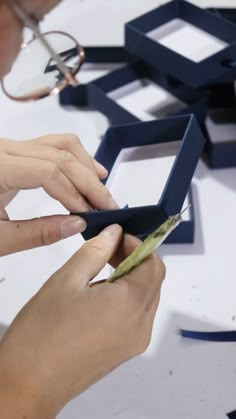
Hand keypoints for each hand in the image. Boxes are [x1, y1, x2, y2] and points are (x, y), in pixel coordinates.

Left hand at [0, 134, 117, 254]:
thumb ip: (38, 232)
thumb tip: (79, 224)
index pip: (49, 172)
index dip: (75, 194)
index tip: (91, 216)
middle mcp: (4, 149)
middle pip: (60, 155)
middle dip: (88, 181)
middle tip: (108, 206)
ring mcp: (9, 147)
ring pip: (59, 144)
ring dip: (85, 165)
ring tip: (102, 189)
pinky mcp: (14, 152)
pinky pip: (51, 145)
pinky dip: (73, 156)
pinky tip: (87, 170)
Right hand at [0, 225, 164, 418]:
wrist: (28, 384)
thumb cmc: (41, 335)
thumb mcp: (67, 280)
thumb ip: (95, 251)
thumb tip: (114, 233)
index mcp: (130, 305)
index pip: (153, 264)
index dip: (138, 245)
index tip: (118, 237)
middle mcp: (140, 326)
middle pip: (152, 281)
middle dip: (134, 260)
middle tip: (108, 249)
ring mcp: (134, 343)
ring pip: (144, 298)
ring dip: (129, 279)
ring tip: (98, 272)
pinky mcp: (124, 352)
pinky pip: (135, 317)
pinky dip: (124, 299)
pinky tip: (97, 296)